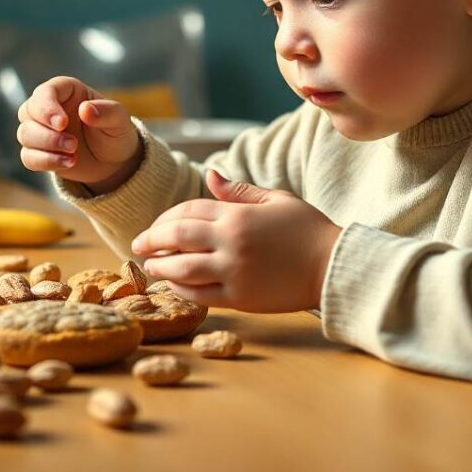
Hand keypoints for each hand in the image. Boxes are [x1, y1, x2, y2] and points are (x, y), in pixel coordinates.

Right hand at [17, 75, 141, 188]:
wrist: (112, 161)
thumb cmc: (115, 132)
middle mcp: (49, 107)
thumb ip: (107, 112)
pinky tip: (68, 163)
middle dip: (47, 131)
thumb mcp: (119, 121)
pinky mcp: (38, 151)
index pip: (45, 92)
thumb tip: (85, 109)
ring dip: (47, 146)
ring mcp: (41, 129)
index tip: (62, 124)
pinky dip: (45, 161)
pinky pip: (28, 156)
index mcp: (67, 91)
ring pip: (24, 134)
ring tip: (73, 152)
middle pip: (28, 112)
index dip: (47, 107)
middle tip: (73, 144)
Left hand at [130, 169, 342, 312]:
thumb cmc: (307, 229)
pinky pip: (200, 295)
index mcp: (239, 215)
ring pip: (183, 269)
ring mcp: (234, 271)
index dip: (166, 218)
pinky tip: (175, 285)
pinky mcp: (240, 297)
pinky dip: (182, 289)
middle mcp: (231, 242)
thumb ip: (239, 191)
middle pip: (178, 237)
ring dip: (161, 267)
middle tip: (138, 245)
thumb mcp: (276, 200)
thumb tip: (209, 174)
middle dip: (152, 240)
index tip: (155, 226)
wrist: (332, 266)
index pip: (188, 211)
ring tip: (151, 266)